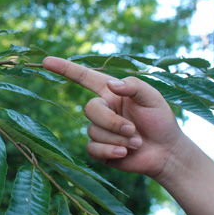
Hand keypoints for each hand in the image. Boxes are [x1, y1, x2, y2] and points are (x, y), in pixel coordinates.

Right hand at [42, 56, 187, 178]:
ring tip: (137, 142)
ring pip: (93, 131)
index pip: (83, 77)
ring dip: (118, 138)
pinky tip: (126, 153)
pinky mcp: (99, 149)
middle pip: (90, 109)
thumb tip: (112, 85)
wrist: (167, 152)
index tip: (46, 61)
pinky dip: (111, 150)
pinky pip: (93, 148)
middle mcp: (102, 109)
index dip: (64, 68)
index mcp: (110, 92)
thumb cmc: (160, 121)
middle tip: (133, 130)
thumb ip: (133, 86)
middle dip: (112, 122)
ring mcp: (98, 130)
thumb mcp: (153, 97)